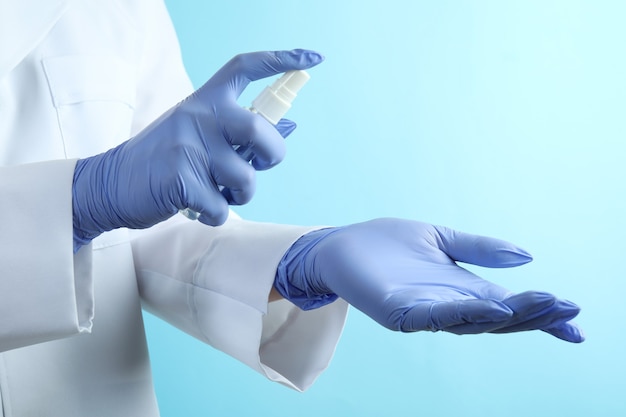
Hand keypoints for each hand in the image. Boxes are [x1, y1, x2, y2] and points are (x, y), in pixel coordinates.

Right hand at [72, 49, 323, 249]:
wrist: (109, 184)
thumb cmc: (163, 159)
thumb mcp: (196, 133)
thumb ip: (237, 131)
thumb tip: (290, 128)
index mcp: (203, 100)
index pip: (245, 68)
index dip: (281, 60)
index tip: (312, 58)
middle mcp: (198, 117)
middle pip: (260, 131)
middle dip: (272, 156)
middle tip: (258, 166)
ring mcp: (187, 148)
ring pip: (246, 179)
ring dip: (241, 195)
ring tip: (220, 192)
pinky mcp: (181, 182)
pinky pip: (223, 208)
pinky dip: (216, 215)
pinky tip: (198, 208)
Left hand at [275, 218, 583, 342]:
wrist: (341, 245)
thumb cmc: (386, 244)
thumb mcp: (441, 239)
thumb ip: (480, 248)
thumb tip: (527, 256)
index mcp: (459, 289)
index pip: (507, 307)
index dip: (539, 313)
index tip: (575, 319)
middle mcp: (446, 305)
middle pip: (497, 320)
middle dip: (532, 316)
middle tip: (567, 311)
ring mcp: (423, 312)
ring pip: (471, 322)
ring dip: (506, 318)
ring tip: (539, 309)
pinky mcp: (398, 312)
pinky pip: (434, 317)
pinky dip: (463, 315)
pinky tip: (490, 310)